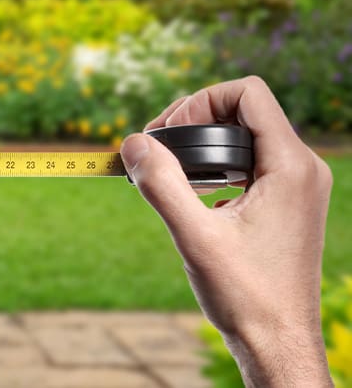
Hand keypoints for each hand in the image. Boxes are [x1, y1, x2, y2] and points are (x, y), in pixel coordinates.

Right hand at [121, 76, 332, 386]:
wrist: (278, 343)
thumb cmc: (246, 295)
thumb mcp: (195, 237)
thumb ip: (161, 184)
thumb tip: (133, 142)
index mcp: (291, 166)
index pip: (248, 92)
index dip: (200, 100)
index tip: (168, 132)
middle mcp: (302, 168)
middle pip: (243, 108)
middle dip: (193, 118)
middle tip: (156, 148)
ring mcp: (297, 185)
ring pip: (245, 133)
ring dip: (201, 140)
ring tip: (166, 166)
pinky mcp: (287, 202)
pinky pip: (250, 160)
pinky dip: (215, 162)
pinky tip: (190, 191)